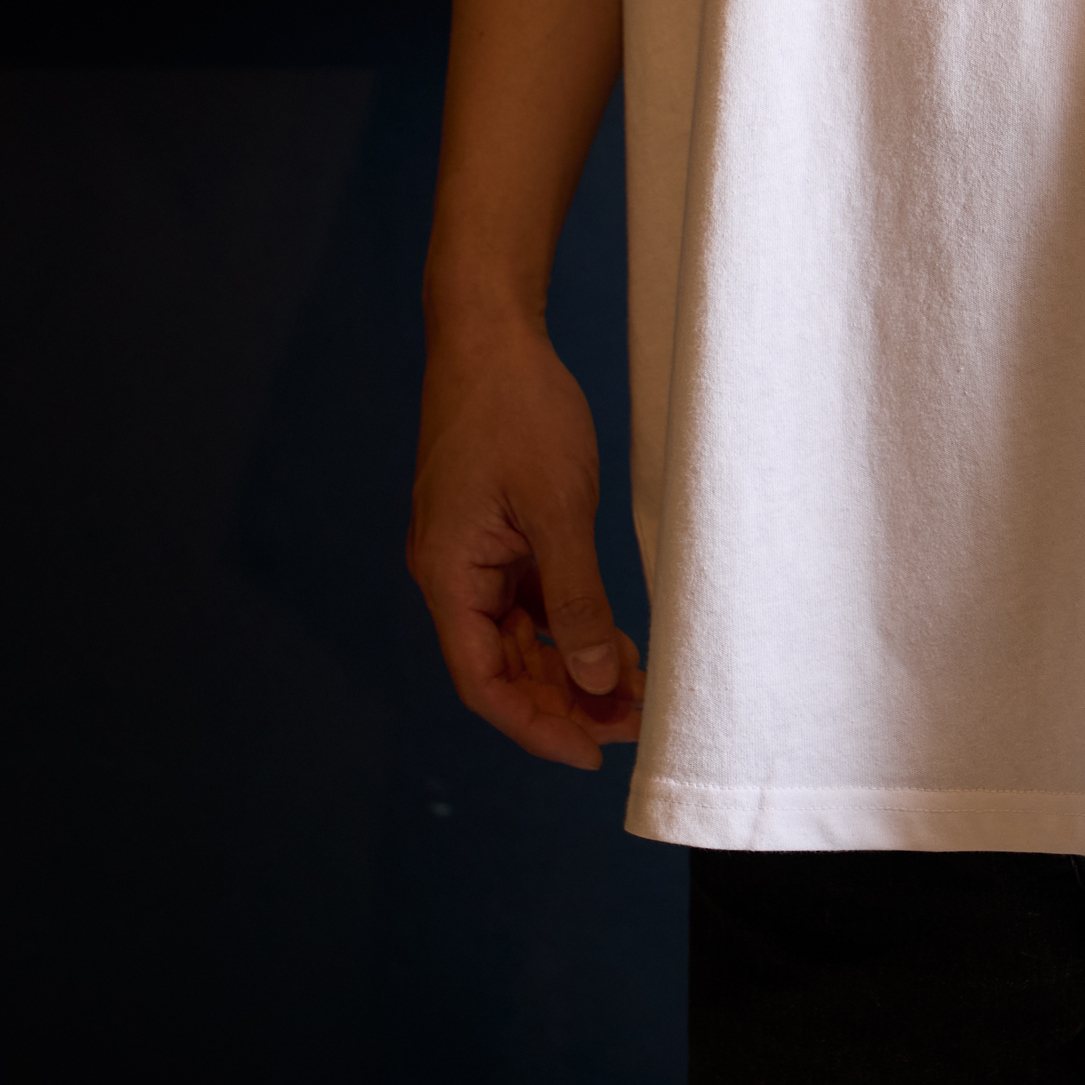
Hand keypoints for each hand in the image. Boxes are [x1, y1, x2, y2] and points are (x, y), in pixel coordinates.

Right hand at [408, 321, 644, 769]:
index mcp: (448, 574)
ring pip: (519, 635)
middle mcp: (451, 573)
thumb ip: (576, 596)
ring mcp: (472, 552)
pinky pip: (528, 597)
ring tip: (636, 688)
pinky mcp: (494, 530)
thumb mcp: (558, 507)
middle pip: (504, 666)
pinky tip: (615, 637)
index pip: (485, 682)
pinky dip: (567, 622)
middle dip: (566, 700)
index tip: (594, 752)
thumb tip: (597, 674)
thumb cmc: (517, 407)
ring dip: (572, 664)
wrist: (490, 331)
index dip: (537, 725)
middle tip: (636, 720)